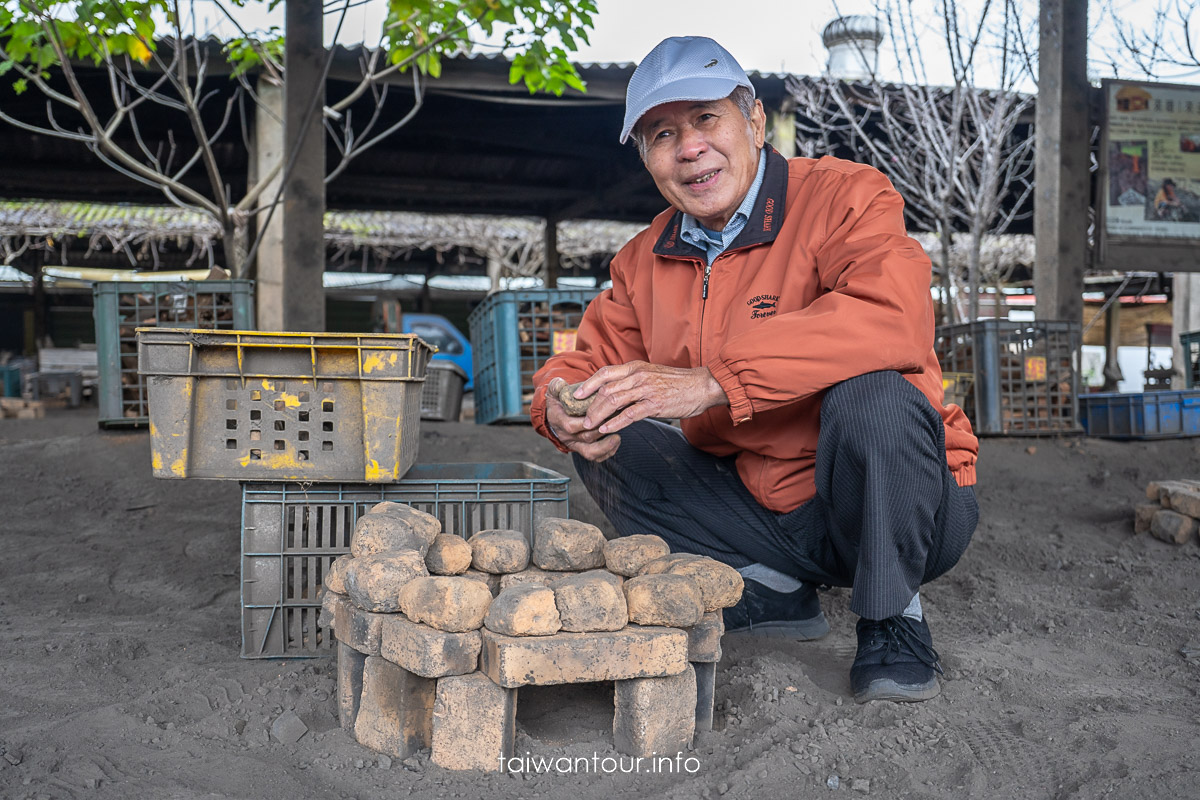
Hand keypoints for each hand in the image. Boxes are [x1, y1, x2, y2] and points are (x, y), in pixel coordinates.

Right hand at [545, 378, 622, 462]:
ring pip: (591, 451)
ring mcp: (576, 444)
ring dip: (606, 444)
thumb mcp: (555, 390)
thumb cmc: (560, 400)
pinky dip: (607, 452)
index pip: (571, 426)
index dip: (585, 422)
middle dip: (601, 430)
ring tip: (618, 436)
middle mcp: (567, 436)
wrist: (559, 412)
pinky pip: (595, 456)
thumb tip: (560, 383)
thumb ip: (557, 386)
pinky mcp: (584, 449)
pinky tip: (616, 442)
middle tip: (616, 421)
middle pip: (585, 437)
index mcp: (559, 421)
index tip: (599, 415)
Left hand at [573, 361, 728, 435]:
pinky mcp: (655, 404)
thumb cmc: (677, 383)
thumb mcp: (652, 374)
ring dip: (598, 415)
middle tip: (581, 417)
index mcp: (636, 367)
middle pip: (606, 389)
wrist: (702, 386)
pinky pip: (630, 414)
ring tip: (590, 425)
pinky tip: (606, 430)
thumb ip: (633, 380)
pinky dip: (615, 423)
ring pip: (614, 401)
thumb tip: (615, 392)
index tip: (577, 394)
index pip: (605, 372)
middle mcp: (638, 375)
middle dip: (590, 404)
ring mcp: (646, 390)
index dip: (588, 383)